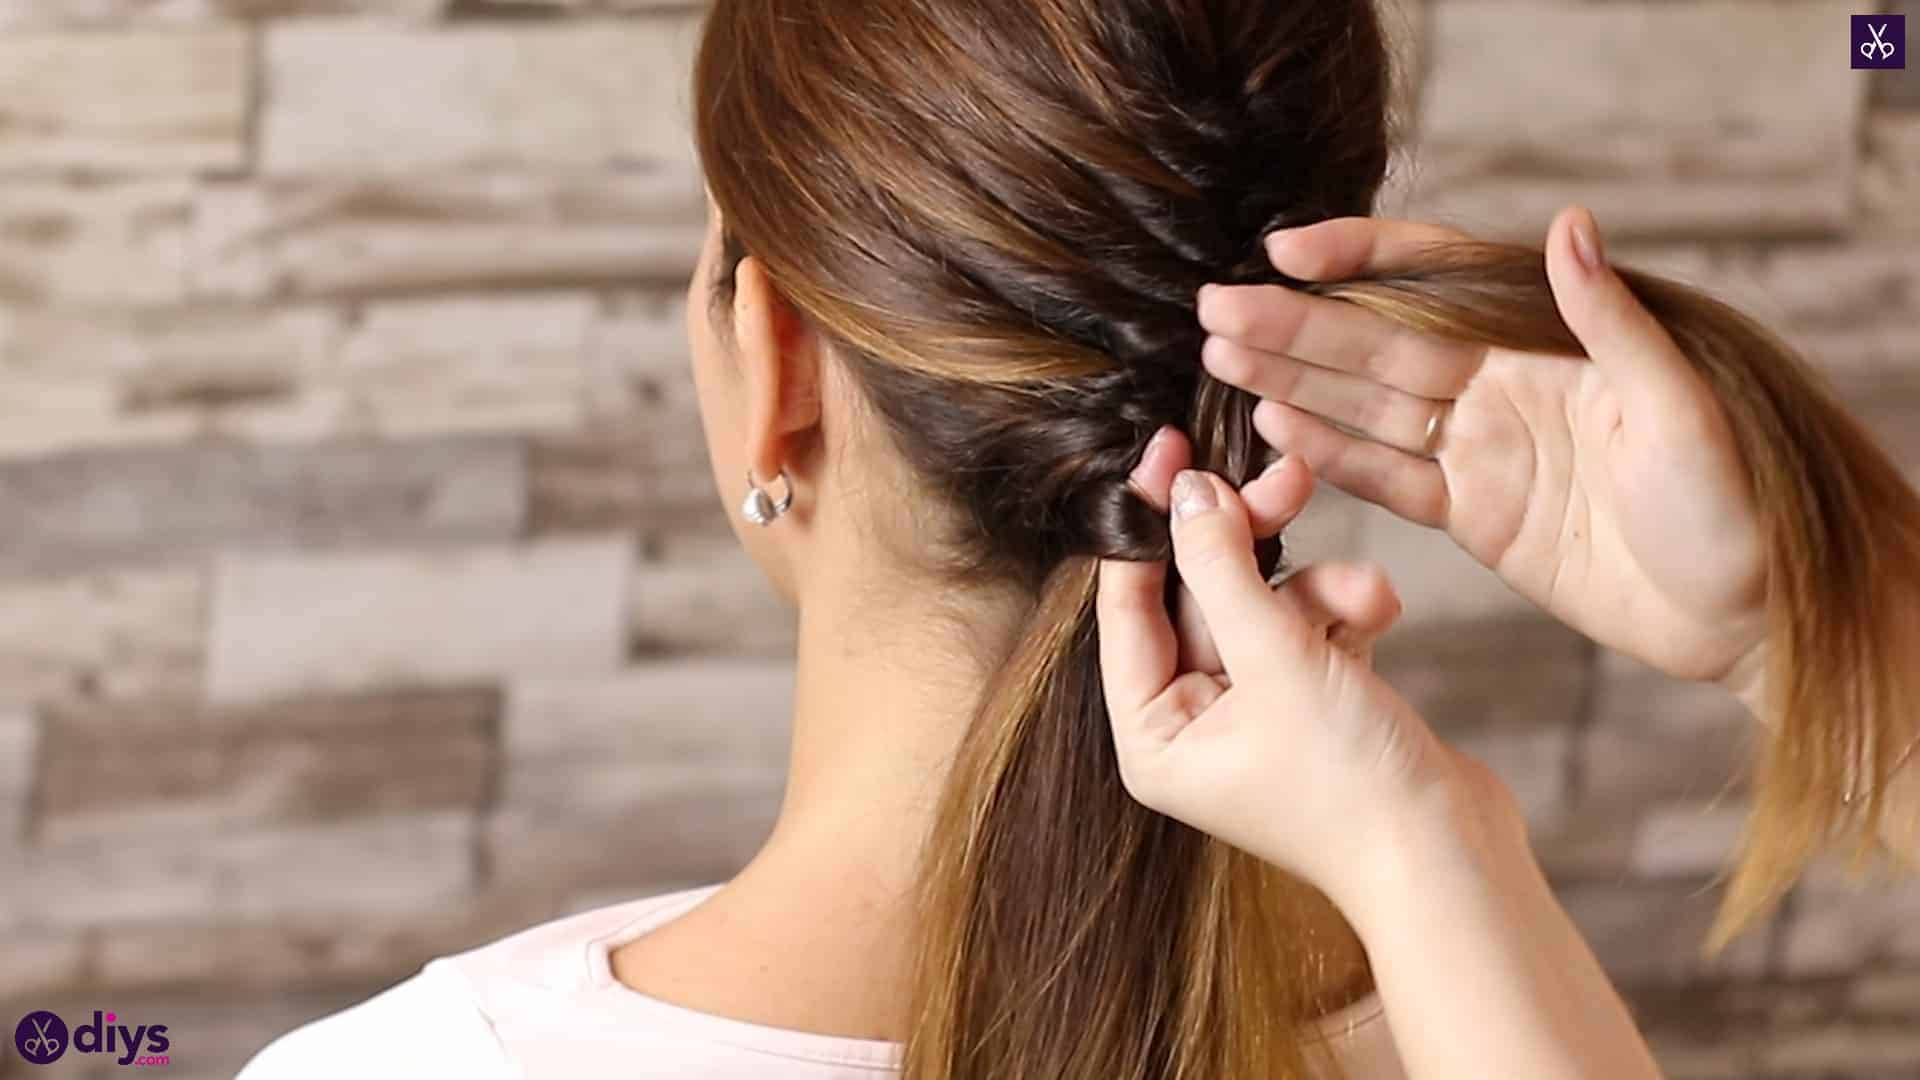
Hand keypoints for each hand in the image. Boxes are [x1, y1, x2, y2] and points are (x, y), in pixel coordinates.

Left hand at [1096, 429, 1502, 910]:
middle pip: (1201, 596)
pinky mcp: (1316, 704)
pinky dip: (1345, 614)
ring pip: (1265, 606)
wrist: (1456, 861)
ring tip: (1366, 594)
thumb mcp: (1274, 659)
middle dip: (1251, 545)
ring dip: (1318, 589)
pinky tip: (1381, 612)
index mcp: (1151, 734)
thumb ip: (1220, 566)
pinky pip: (1312, 630)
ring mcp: (1256, 714)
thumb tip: (1180, 488)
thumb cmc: (1352, 786)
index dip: (1148, 524)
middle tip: (1285, 479)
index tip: (1167, 452)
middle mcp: (1193, 726)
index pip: (1126, 606)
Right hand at [1196, 205, 1767, 689]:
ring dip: (1294, 382)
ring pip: (1367, 406)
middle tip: (1216, 309)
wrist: (1752, 608)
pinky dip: (1332, 455)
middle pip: (1377, 344)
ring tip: (1220, 356)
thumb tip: (1567, 226)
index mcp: (1544, 342)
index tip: (1285, 251)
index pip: (1433, 280)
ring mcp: (1483, 451)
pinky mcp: (1475, 514)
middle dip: (1294, 325)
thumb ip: (1610, 320)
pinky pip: (1389, 477)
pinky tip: (1275, 430)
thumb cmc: (1741, 502)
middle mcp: (1501, 386)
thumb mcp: (1683, 403)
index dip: (1358, 259)